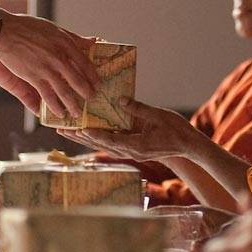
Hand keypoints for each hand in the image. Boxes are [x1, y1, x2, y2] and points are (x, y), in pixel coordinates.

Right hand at [0, 12, 99, 118]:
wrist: (5, 31)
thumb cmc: (28, 27)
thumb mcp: (54, 28)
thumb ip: (73, 37)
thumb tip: (92, 42)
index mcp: (65, 44)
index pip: (85, 63)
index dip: (93, 76)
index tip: (97, 84)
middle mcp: (58, 57)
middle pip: (78, 80)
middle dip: (86, 93)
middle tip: (91, 100)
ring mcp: (46, 68)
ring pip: (64, 91)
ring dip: (72, 104)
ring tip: (77, 113)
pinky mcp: (33, 77)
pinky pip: (47, 95)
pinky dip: (55, 106)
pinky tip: (59, 112)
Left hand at [59, 101, 199, 161]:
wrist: (189, 146)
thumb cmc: (177, 130)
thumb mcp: (158, 116)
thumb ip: (138, 108)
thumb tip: (120, 99)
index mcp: (138, 145)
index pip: (112, 141)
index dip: (95, 135)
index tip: (80, 129)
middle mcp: (131, 151)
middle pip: (101, 145)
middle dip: (81, 138)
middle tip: (62, 130)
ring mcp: (131, 152)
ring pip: (103, 146)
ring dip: (85, 139)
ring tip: (67, 132)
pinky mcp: (132, 148)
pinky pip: (111, 143)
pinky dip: (97, 138)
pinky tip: (87, 132)